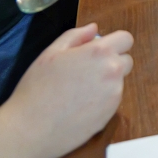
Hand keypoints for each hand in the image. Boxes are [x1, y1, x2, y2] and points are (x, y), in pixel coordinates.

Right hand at [0, 24, 132, 157]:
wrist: (31, 128)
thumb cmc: (38, 86)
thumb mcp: (51, 53)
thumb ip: (76, 36)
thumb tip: (95, 28)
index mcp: (100, 52)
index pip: (126, 39)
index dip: (113, 42)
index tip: (98, 50)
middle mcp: (113, 72)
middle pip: (125, 61)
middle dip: (111, 62)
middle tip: (86, 71)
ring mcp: (114, 95)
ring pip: (118, 82)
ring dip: (106, 82)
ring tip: (79, 91)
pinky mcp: (111, 115)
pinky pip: (112, 101)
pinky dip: (102, 100)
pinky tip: (80, 106)